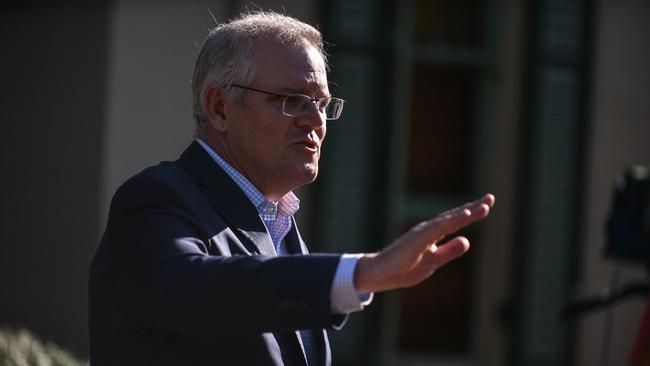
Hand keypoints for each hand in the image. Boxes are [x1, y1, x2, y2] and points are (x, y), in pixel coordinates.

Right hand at [354, 194, 494, 292]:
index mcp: (433, 235)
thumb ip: (450, 251)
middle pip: (454, 216)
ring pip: (449, 219)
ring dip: (467, 212)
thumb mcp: (434, 261)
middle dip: (473, 207)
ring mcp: (423, 232)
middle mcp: (429, 229)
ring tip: (484, 206)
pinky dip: (453, 220)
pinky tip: (466, 215)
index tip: (486, 205)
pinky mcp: (418, 238)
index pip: (455, 222)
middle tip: (491, 198)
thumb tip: (467, 240)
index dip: (471, 213)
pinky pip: (439, 227)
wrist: (382, 274)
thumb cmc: (404, 268)